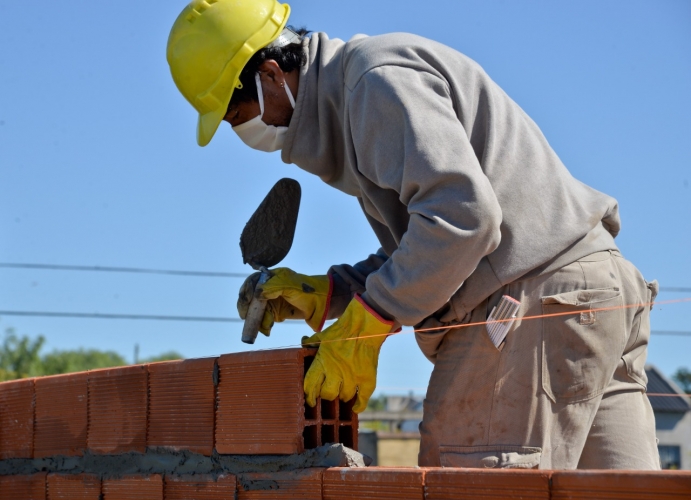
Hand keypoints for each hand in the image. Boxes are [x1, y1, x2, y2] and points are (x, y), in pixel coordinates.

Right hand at [237, 268, 331, 334]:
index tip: (245, 302)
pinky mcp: (278, 312)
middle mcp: (270, 288)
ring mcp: (273, 301)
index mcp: (272, 277)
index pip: (253, 282)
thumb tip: (256, 294)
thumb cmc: (308, 290)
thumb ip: (273, 288)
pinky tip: (266, 329)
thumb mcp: (290, 286)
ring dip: (255, 318)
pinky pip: (265, 318)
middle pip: (252, 296)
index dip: (246, 291)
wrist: (323, 303)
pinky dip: (263, 324)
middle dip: (248, 307)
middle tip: (245, 317)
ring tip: (259, 326)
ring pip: (257, 309)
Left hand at [302, 294, 393, 412]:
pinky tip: (355, 406)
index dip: (309, 395)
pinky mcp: (368, 378)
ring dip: (342, 395)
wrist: (365, 325)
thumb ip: (311, 342)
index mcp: (323, 362)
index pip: (311, 386)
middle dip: (326, 394)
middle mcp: (337, 371)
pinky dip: (359, 405)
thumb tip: (303, 342)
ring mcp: (353, 376)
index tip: (310, 399)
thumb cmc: (342, 330)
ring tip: (342, 390)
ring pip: (345, 397)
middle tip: (328, 391)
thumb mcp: (323, 335)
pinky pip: (363, 399)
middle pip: (328, 394)